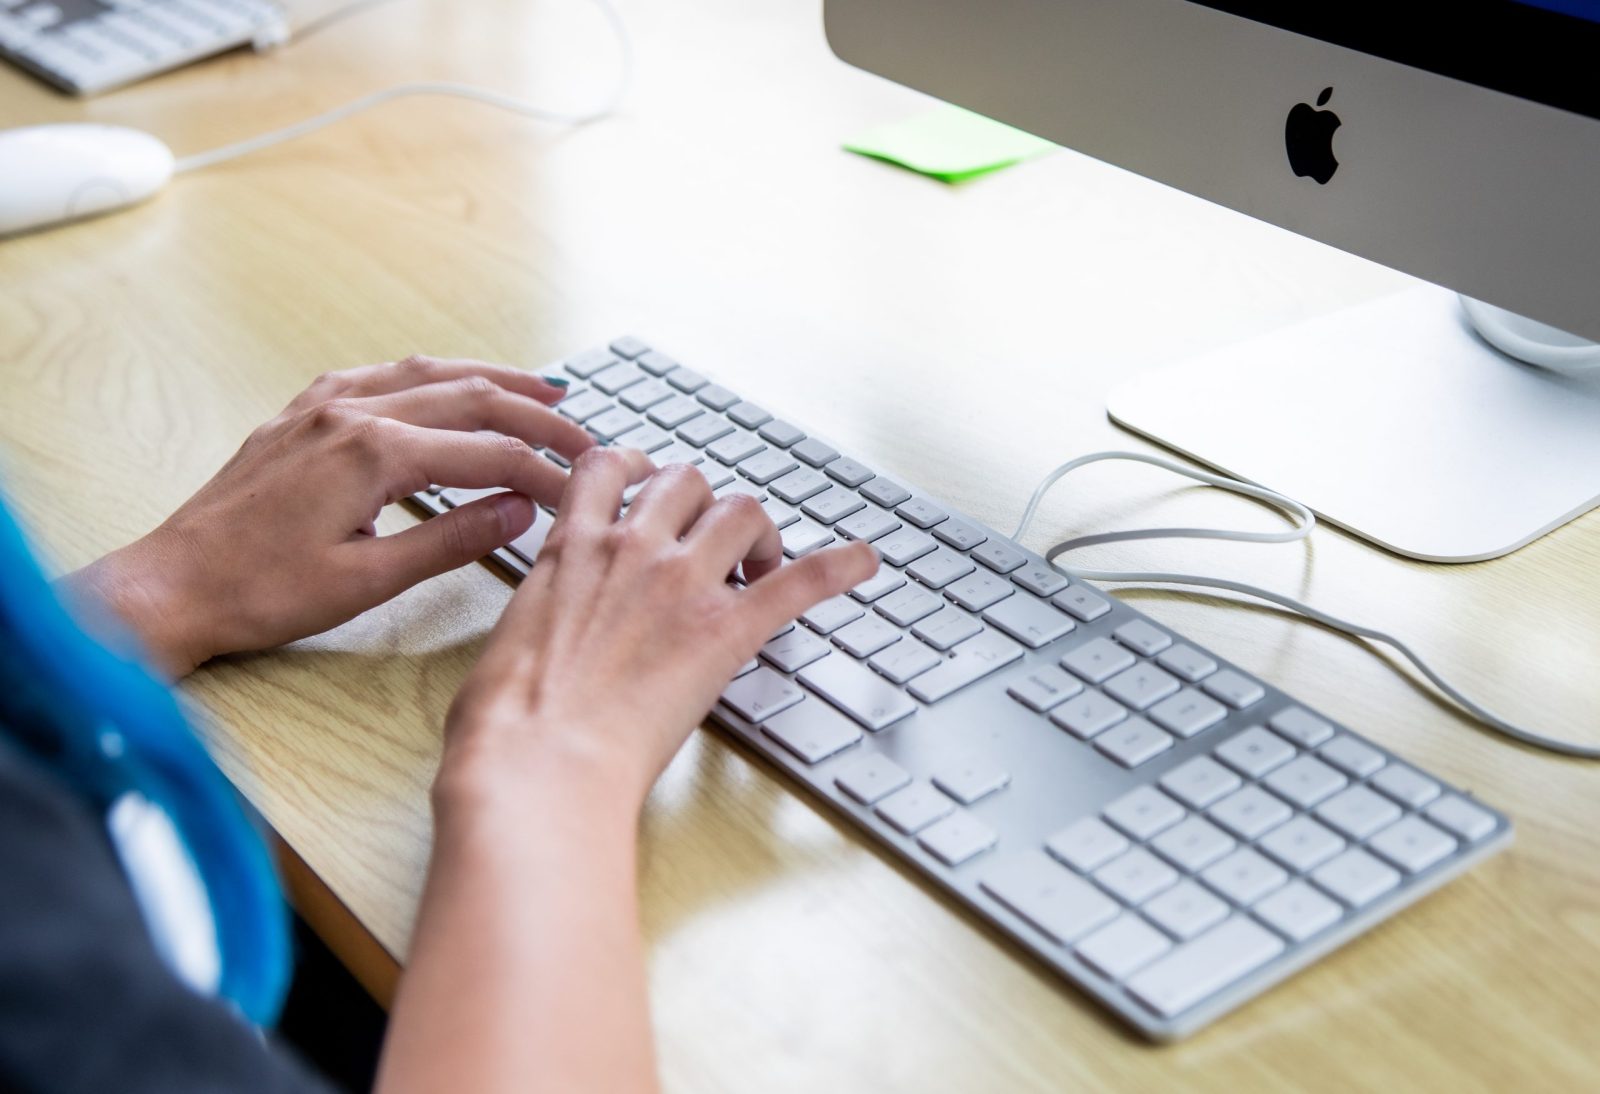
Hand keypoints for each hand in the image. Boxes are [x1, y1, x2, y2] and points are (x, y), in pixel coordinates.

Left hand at [68, 355, 595, 676]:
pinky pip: (381, 375)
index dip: (544, 473)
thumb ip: (450, 539)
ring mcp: (321, 406)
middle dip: (536, 417)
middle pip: (470, 398)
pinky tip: (451, 385)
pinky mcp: (300, 413)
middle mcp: (349, 413)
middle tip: (585, 438)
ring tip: (543, 391)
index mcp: (371, 454)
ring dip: (492, 380)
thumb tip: (519, 510)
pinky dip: (432, 376)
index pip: (487, 454)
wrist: (173, 585)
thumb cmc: (260, 593)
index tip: (582, 493)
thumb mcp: (367, 581)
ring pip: (428, 373)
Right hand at [441, 446, 879, 811]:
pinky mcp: (725, 629)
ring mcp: (683, 584)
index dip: (638, 468)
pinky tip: (864, 562)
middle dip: (705, 504)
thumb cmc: (508, 721)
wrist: (538, 760)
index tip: (649, 479)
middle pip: (688, 481)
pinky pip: (799, 581)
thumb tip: (533, 646)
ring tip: (761, 564)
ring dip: (758, 531)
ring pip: (742, 511)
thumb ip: (535, 620)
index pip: (608, 468)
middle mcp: (630, 548)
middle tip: (714, 542)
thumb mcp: (508, 643)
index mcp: (571, 548)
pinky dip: (839, 566)